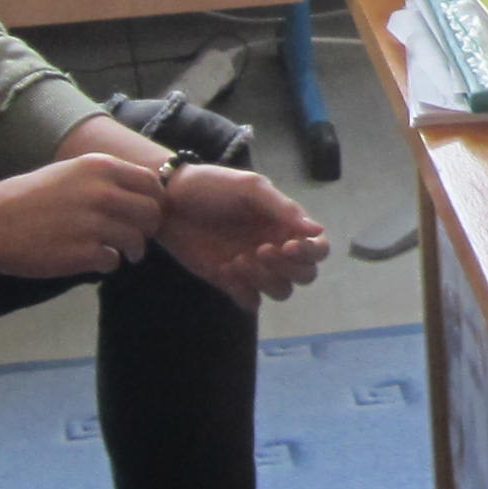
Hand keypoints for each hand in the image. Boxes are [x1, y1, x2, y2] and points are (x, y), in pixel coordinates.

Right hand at [0, 153, 168, 280]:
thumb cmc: (24, 198)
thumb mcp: (66, 173)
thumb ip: (101, 180)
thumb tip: (136, 192)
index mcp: (98, 167)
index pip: (152, 182)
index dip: (154, 201)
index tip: (144, 213)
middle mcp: (101, 191)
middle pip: (151, 212)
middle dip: (148, 228)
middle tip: (136, 238)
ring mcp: (93, 223)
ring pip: (137, 240)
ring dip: (131, 250)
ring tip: (118, 252)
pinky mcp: (83, 252)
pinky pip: (113, 261)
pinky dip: (107, 263)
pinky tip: (92, 259)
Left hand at [153, 160, 332, 308]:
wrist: (168, 201)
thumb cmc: (212, 187)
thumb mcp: (250, 189)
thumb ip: (282, 209)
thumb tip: (316, 230)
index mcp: (285, 225)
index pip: (318, 248)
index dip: (311, 253)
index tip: (288, 246)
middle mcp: (276, 248)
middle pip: (305, 275)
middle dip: (287, 268)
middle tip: (259, 251)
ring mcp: (255, 268)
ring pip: (281, 291)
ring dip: (265, 280)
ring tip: (237, 260)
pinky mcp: (232, 283)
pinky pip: (251, 301)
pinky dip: (244, 292)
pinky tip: (224, 270)